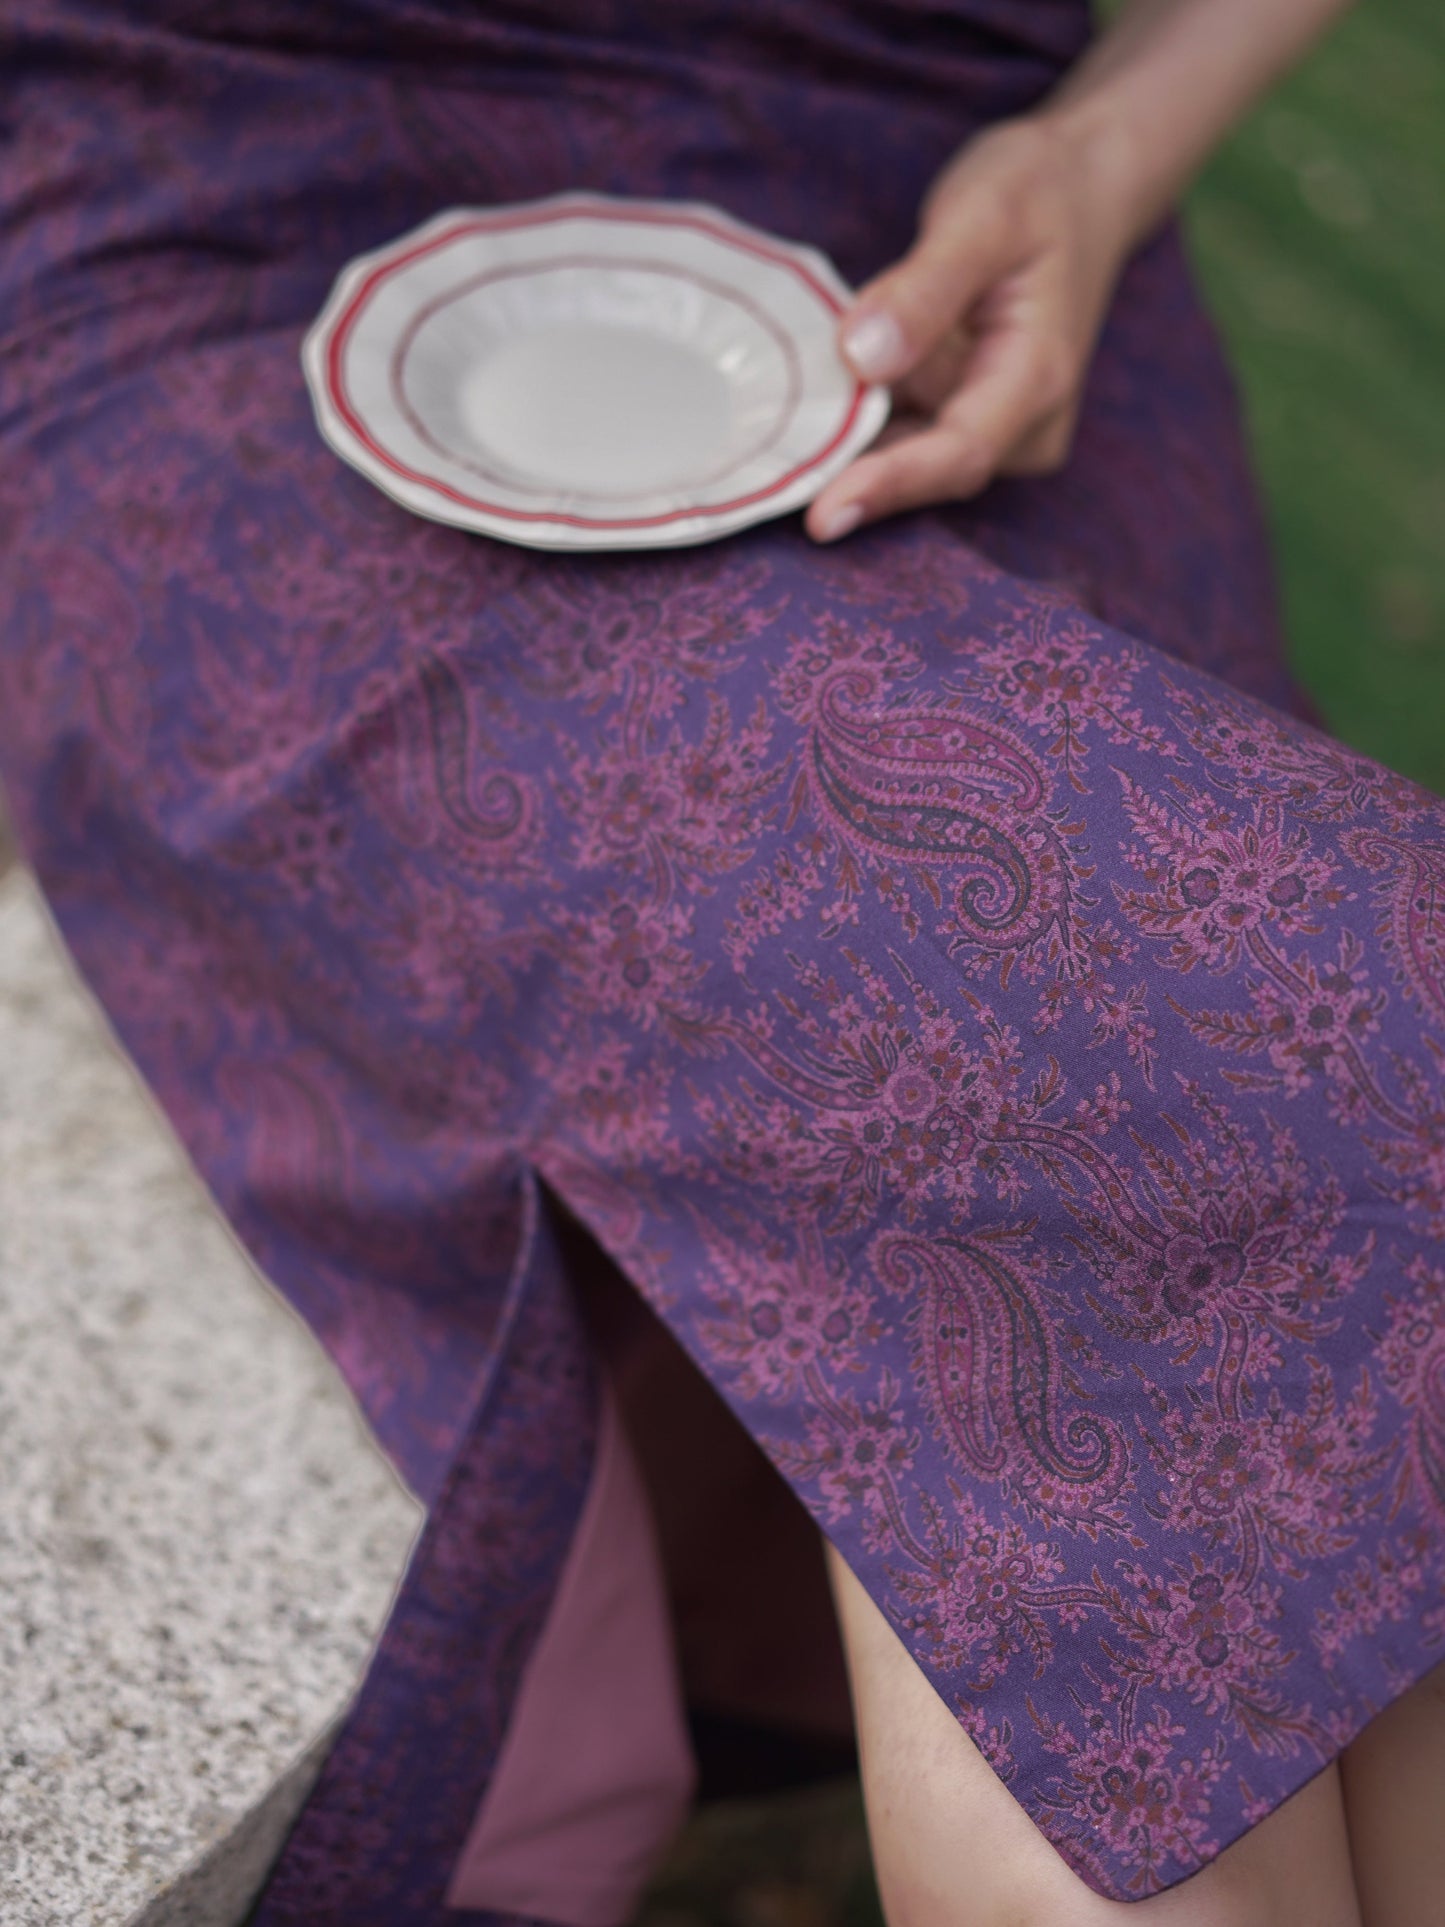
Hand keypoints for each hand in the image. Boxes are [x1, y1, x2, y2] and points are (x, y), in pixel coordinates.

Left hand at [806, 112, 1135, 542]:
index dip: (889, 486)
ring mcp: (993, 422)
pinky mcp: (961, 409)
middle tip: (761, 480)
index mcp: (1038, 378)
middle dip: (849, 474)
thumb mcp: (982, 216)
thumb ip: (924, 289)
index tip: (823, 518)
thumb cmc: (1039, 189)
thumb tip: (861, 359)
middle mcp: (1022, 422)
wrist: (1084, 184)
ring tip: (764, 448)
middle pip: (927, 469)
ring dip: (843, 449)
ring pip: (906, 453)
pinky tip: (793, 411)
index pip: (959, 454)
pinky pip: (900, 430)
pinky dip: (852, 422)